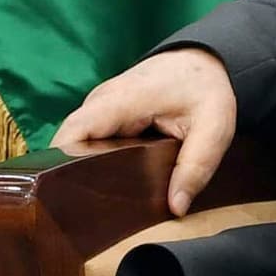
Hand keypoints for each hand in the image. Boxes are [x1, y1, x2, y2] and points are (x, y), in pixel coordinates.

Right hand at [52, 48, 241, 215]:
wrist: (202, 61)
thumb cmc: (205, 88)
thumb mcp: (213, 128)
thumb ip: (196, 167)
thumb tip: (176, 207)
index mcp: (122, 100)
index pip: (73, 132)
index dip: (62, 165)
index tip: (69, 198)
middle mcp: (101, 102)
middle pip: (68, 144)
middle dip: (71, 177)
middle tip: (86, 214)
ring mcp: (100, 108)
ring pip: (76, 145)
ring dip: (82, 172)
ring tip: (94, 206)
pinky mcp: (104, 116)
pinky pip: (88, 142)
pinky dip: (93, 163)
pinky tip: (107, 187)